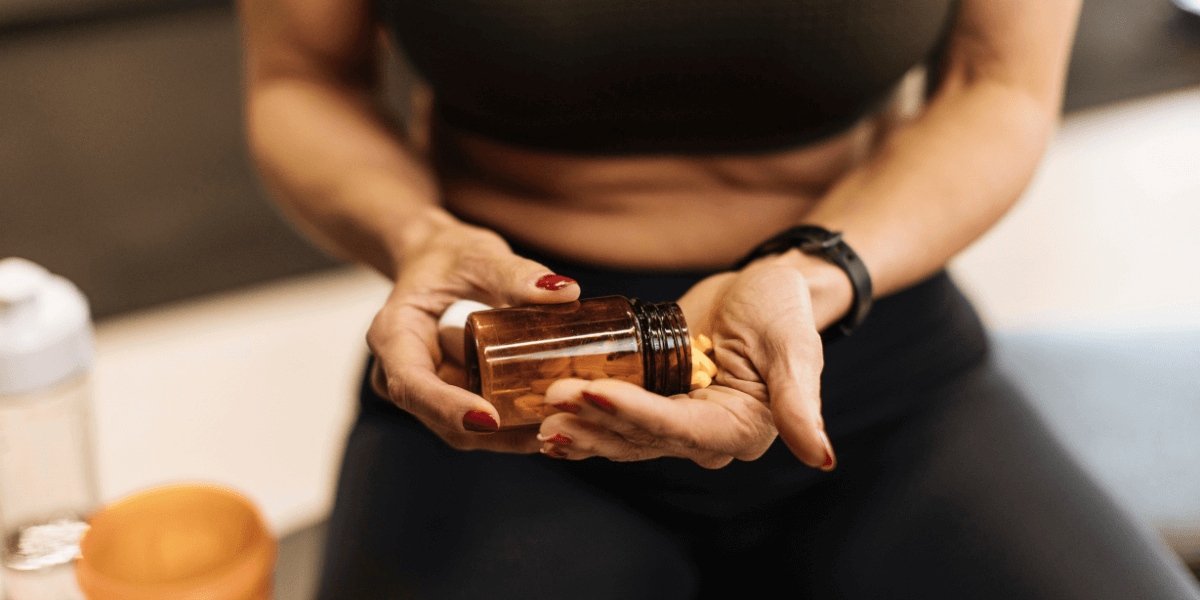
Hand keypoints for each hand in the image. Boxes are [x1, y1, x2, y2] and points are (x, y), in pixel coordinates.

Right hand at [366, 219, 578, 451]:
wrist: (437, 262)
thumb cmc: (448, 256)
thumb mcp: (479, 255)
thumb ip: (515, 273)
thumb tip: (563, 292)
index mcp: (394, 337)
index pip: (412, 386)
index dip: (448, 408)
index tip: (490, 419)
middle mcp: (402, 374)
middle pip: (443, 420)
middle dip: (496, 432)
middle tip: (552, 423)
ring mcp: (428, 393)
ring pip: (468, 431)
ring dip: (513, 434)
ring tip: (564, 421)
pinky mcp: (454, 398)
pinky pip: (484, 423)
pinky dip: (517, 423)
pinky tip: (556, 416)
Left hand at [537, 254, 839, 469]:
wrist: (762, 288)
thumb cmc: (783, 311)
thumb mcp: (793, 348)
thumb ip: (800, 403)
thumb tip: (820, 457)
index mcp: (741, 431)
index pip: (679, 428)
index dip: (633, 413)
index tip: (592, 391)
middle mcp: (705, 437)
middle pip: (641, 437)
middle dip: (594, 419)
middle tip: (550, 400)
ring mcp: (676, 423)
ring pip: (621, 434)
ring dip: (580, 425)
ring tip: (540, 412)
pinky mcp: (655, 403)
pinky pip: (614, 417)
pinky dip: (583, 416)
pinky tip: (546, 415)